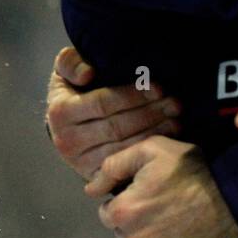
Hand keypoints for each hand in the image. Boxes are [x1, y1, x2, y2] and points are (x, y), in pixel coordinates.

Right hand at [45, 47, 181, 178]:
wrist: (67, 123)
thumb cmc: (74, 89)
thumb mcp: (66, 70)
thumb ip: (70, 62)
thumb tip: (87, 74)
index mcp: (60, 112)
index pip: (103, 103)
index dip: (133, 95)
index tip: (159, 87)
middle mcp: (67, 140)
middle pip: (116, 127)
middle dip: (150, 114)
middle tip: (175, 104)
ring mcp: (80, 161)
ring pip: (123, 147)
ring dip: (154, 132)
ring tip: (177, 118)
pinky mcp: (94, 175)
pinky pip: (126, 163)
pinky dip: (148, 149)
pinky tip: (168, 137)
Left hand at [85, 136, 237, 237]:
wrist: (230, 196)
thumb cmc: (191, 171)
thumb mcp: (152, 150)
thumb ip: (115, 164)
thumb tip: (92, 187)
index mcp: (122, 211)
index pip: (106, 208)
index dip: (123, 195)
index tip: (143, 187)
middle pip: (120, 227)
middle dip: (132, 213)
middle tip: (158, 198)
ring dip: (146, 228)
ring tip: (169, 211)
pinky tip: (174, 227)